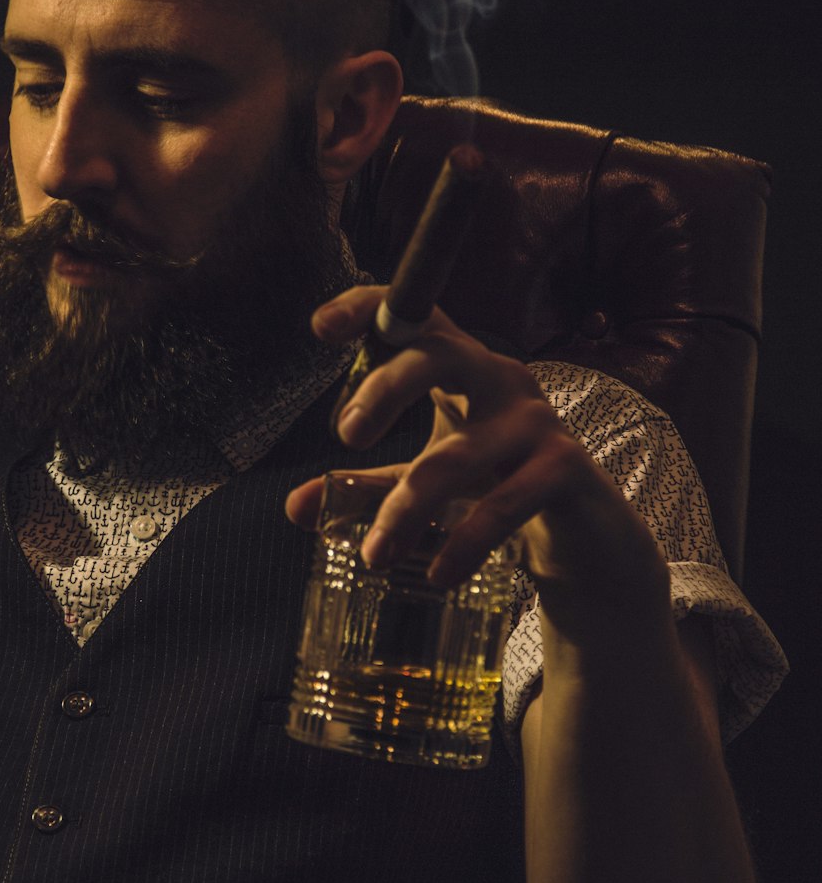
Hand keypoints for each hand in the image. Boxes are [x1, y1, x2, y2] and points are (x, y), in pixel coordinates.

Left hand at [285, 285, 665, 611]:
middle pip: (438, 356)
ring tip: (373, 556)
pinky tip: (437, 574)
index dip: (368, 308)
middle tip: (344, 436)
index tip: (321, 327)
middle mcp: (499, 379)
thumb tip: (295, 508)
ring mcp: (535, 420)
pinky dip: (465, 542)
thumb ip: (361, 488)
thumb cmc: (496, 484)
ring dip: (408, 508)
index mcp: (460, 368)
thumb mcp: (422, 480)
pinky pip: (503, 504)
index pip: (416, 317)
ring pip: (458, 455)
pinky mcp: (564, 467)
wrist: (586, 535)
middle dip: (386, 389)